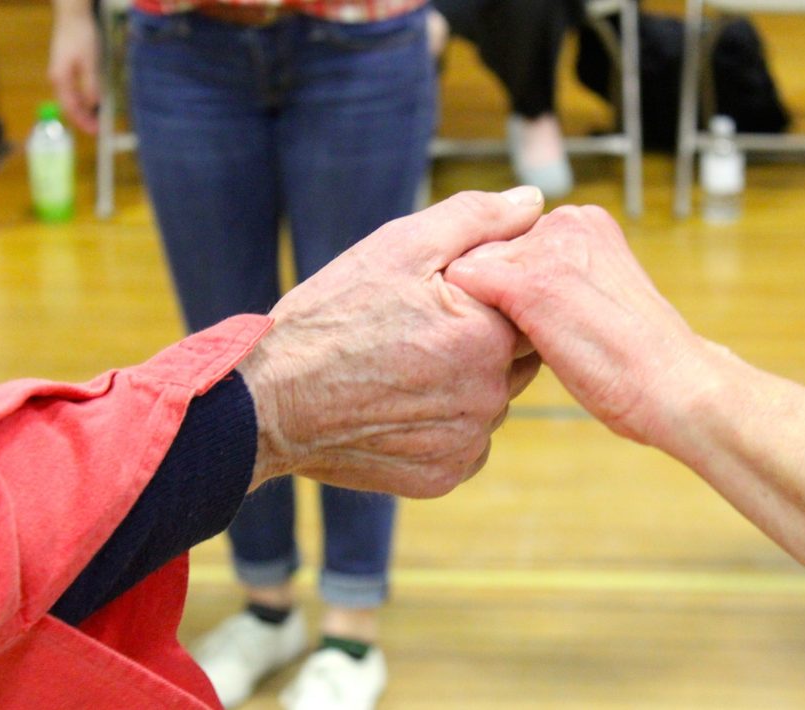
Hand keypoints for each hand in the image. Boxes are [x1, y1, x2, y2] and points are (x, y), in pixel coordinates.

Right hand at [48, 3, 100, 133]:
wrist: (72, 16)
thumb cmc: (81, 36)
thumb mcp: (90, 62)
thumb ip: (91, 85)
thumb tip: (93, 105)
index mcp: (61, 79)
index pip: (71, 107)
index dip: (83, 121)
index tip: (95, 132)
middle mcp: (57, 78)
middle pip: (69, 105)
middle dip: (82, 119)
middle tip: (97, 129)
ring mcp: (60, 73)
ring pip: (70, 98)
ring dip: (83, 110)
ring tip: (96, 119)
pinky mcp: (65, 68)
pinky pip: (72, 90)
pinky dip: (81, 99)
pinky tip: (91, 103)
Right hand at [238, 188, 544, 497]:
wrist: (269, 400)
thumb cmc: (332, 316)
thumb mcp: (400, 247)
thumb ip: (477, 219)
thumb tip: (535, 200)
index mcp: (488, 334)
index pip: (530, 308)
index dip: (493, 295)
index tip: (451, 294)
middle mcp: (487, 395)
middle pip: (515, 358)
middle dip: (484, 338)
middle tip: (425, 329)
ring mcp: (465, 441)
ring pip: (490, 401)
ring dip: (466, 383)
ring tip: (407, 366)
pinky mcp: (442, 476)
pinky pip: (466, 442)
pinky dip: (445, 424)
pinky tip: (402, 405)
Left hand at [445, 205, 711, 451]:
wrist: (674, 386)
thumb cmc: (637, 360)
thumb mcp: (597, 296)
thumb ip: (560, 279)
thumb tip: (510, 291)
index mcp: (585, 221)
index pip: (510, 241)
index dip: (502, 285)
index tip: (521, 320)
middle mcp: (565, 221)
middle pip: (488, 251)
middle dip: (490, 294)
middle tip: (522, 337)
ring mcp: (547, 250)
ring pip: (473, 269)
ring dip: (479, 309)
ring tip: (521, 346)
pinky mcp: (530, 284)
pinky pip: (466, 286)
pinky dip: (465, 317)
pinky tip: (486, 347)